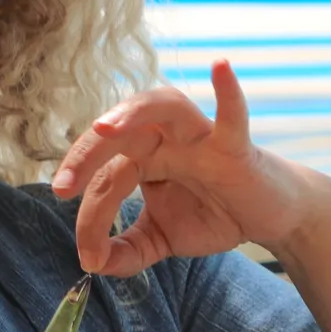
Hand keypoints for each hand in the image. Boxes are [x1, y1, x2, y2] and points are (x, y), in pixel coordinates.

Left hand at [51, 60, 310, 276]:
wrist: (268, 217)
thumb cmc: (213, 215)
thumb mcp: (162, 239)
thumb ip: (127, 254)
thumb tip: (91, 266)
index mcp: (143, 158)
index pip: (106, 179)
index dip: (91, 217)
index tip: (88, 254)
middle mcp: (165, 139)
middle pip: (119, 133)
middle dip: (86, 155)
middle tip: (63, 186)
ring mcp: (199, 138)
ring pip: (162, 106)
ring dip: (132, 112)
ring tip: (105, 128)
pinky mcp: (235, 145)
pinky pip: (231, 115)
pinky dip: (228, 90)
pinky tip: (219, 66)